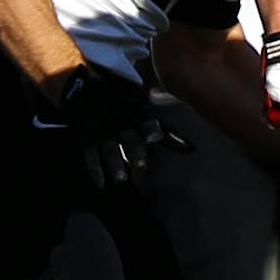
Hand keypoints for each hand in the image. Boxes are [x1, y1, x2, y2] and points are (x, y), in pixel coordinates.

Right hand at [39, 65, 190, 188]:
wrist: (94, 95)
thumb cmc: (131, 113)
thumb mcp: (148, 118)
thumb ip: (168, 134)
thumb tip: (191, 148)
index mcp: (138, 114)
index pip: (145, 122)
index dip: (150, 128)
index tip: (155, 136)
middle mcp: (120, 122)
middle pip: (128, 136)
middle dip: (134, 150)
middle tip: (142, 165)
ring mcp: (103, 130)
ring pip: (109, 148)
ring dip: (115, 163)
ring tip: (121, 178)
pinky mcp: (87, 139)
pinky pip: (90, 155)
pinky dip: (95, 169)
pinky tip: (100, 183)